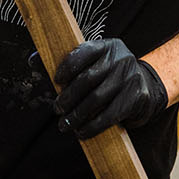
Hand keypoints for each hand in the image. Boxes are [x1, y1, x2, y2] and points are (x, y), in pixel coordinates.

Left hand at [51, 38, 167, 139]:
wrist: (146, 87)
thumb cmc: (109, 75)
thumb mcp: (94, 63)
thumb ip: (67, 62)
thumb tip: (33, 61)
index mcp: (107, 46)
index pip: (84, 52)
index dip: (67, 66)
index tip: (56, 80)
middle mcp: (121, 58)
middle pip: (88, 78)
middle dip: (69, 96)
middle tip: (56, 109)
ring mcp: (131, 77)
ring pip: (97, 99)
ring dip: (77, 115)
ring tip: (64, 124)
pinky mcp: (137, 97)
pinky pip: (110, 115)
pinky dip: (92, 126)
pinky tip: (81, 132)